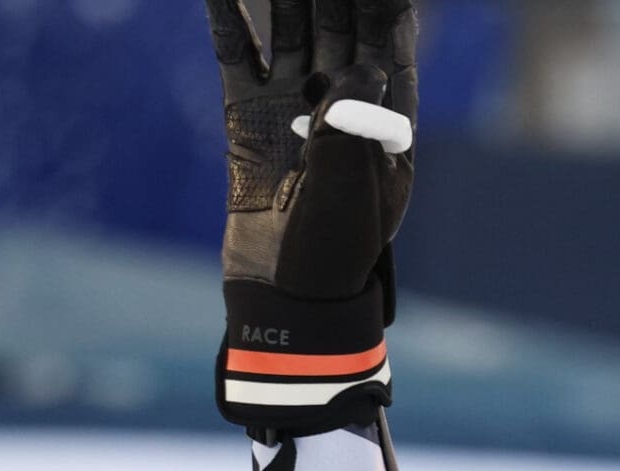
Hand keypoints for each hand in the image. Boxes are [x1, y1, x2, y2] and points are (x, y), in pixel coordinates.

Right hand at [204, 0, 419, 431]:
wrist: (283, 292)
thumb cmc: (334, 249)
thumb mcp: (354, 187)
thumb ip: (353, 124)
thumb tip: (359, 64)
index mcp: (387, 123)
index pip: (390, 45)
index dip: (385, 6)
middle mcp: (344, 106)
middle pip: (340, 25)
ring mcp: (294, 106)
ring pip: (293, 30)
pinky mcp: (248, 115)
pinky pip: (240, 55)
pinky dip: (229, 17)